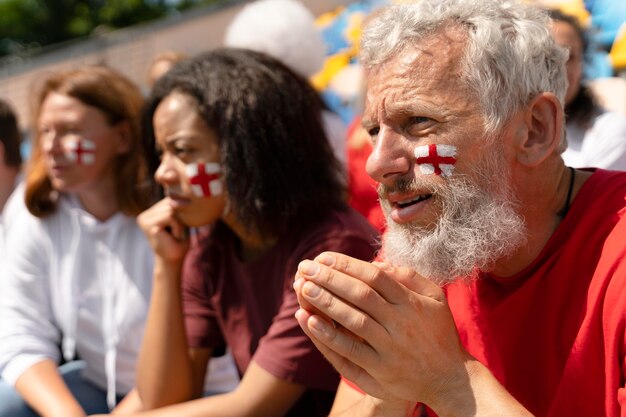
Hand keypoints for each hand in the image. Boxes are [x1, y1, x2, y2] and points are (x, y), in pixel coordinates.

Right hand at [137, 198, 188, 261]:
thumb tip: (173, 202)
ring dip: (179, 224)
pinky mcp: (148, 225)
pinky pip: (171, 216)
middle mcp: (145, 214)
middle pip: (170, 202)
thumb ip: (176, 207)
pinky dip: (178, 226)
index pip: (171, 199)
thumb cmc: (179, 241)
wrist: (174, 260)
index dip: (180, 213)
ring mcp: (144, 219)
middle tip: (175, 233)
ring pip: (171, 209)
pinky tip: (172, 236)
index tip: (175, 229)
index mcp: (151, 212)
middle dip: (179, 218)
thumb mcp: (180, 219)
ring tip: (173, 235)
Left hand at [294, 252, 471, 407]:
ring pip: (353, 322)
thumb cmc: (438, 333)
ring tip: (303, 287)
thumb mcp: (434, 298)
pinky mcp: (381, 372)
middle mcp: (401, 324)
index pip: (375, 277)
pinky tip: (309, 321)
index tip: (323, 257)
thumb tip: (377, 264)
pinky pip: (350, 352)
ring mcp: (390, 350)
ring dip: (325, 303)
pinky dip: (329, 336)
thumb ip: (408, 277)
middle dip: (330, 279)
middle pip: (361, 296)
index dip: (347, 265)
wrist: (450, 379)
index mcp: (412, 303)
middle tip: (305, 267)